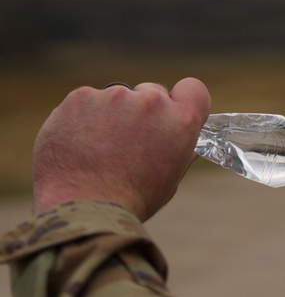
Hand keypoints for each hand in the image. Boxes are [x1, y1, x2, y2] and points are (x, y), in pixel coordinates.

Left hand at [32, 78, 211, 220]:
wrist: (83, 207)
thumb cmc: (130, 200)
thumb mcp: (170, 178)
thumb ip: (179, 151)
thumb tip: (186, 144)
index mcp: (181, 121)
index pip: (193, 89)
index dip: (182, 100)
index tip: (170, 113)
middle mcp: (151, 102)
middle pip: (151, 93)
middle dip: (142, 111)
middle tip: (127, 142)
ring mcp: (114, 96)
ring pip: (116, 98)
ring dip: (111, 116)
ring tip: (98, 150)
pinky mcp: (80, 98)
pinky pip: (86, 102)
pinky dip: (82, 119)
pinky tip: (78, 145)